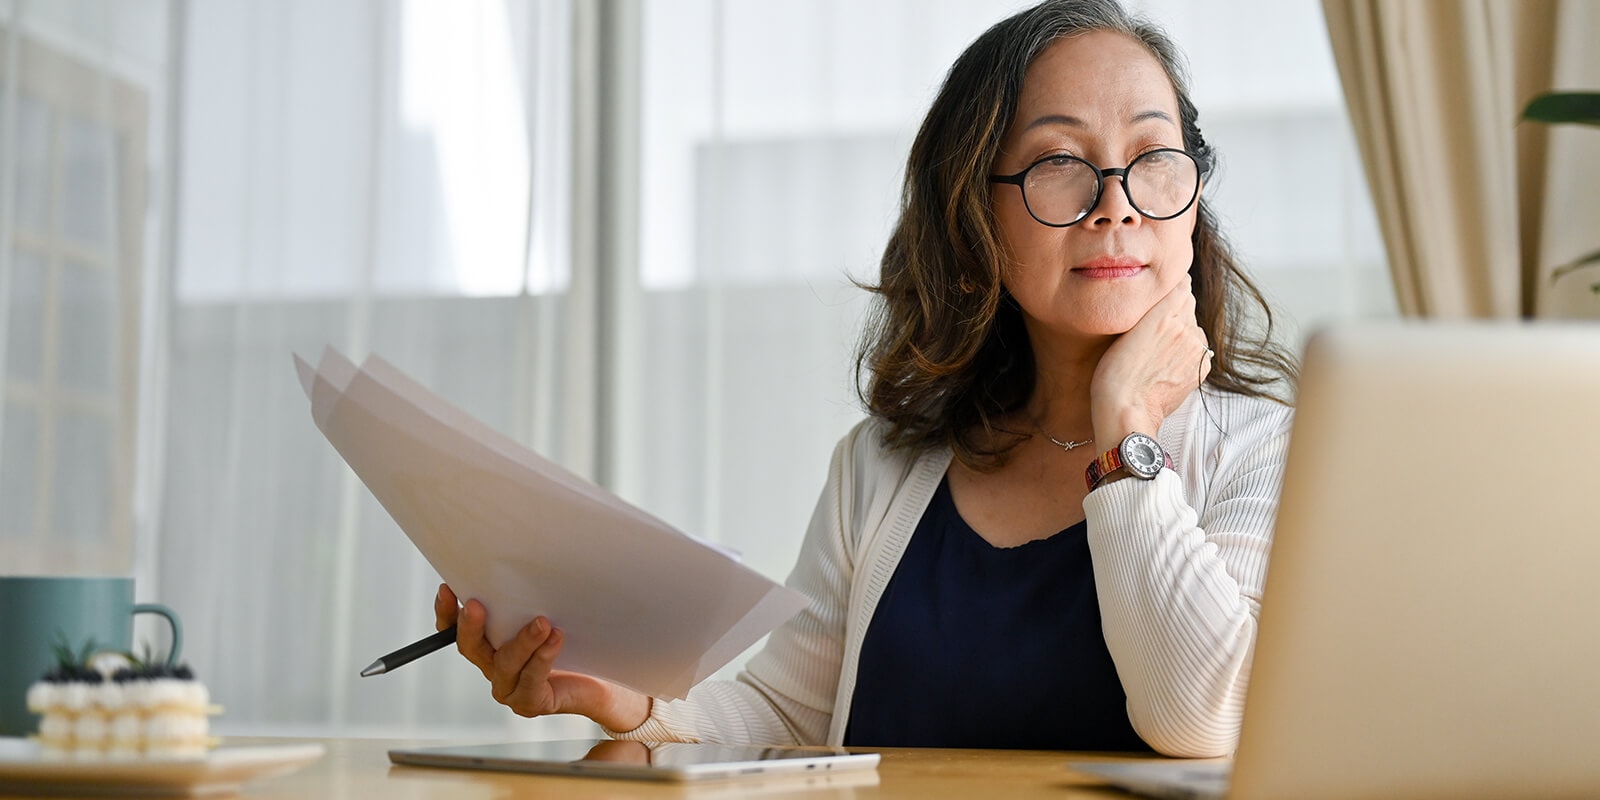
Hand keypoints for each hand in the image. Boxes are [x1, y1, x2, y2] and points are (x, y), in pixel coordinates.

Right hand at [433, 584, 650, 730]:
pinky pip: (532, 679)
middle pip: (471, 648)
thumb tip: (526, 562)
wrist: (602, 681)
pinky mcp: (531, 701)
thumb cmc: (573, 642)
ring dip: (522, 641)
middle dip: (471, 626)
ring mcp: (510, 688)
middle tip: (476, 605)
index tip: (448, 588)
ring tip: (541, 622)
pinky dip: (543, 658)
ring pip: (506, 663)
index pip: (455, 631)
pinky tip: (556, 639)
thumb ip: (531, 597)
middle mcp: (493, 667)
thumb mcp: (547, 613)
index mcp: (489, 645)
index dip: (447, 612)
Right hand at [1090, 275, 1211, 444]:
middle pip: (1188, 305)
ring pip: (1193, 327)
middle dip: (1174, 312)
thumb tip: (1169, 289)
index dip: (1169, 288)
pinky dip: (1188, 352)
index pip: (1180, 283)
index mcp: (1164, 312)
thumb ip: (1149, 307)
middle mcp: (1186, 326)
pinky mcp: (1202, 366)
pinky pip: (1198, 348)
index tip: (1158, 296)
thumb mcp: (1122, 329)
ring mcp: (1196, 348)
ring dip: (1181, 332)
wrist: (1127, 410)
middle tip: (1150, 331)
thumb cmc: (1114, 372)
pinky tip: (1167, 364)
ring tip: (1157, 351)